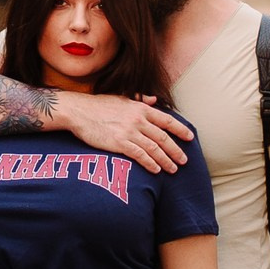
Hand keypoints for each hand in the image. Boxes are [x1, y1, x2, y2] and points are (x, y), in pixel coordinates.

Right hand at [61, 93, 193, 174]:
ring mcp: (129, 132)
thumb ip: (141, 100)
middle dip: (176, 150)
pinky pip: (140, 155)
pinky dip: (150, 163)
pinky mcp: (119, 143)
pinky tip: (157, 170)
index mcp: (141, 108)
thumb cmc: (99, 105)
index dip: (180, 130)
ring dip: (166, 160)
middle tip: (184, 161)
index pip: (167, 120)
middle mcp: (138, 120)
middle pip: (163, 138)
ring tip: (173, 169)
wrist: (79, 111)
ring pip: (154, 149)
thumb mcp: (122, 98)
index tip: (190, 138)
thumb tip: (155, 100)